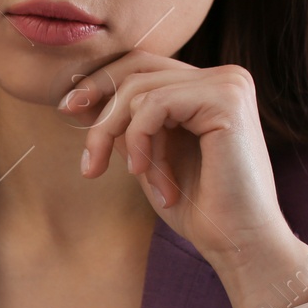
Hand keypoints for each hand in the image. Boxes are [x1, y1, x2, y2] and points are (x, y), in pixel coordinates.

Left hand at [64, 50, 307, 307]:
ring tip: (139, 178)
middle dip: (101, 110)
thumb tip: (79, 98)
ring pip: (139, 90)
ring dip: (124, 139)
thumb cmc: (199, 208)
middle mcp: (224, 77)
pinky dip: (141, 142)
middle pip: (137, 69)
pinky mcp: (226, 99)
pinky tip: (148, 175)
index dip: (101, 82)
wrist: (239, 241)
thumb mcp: (149, 159)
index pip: (142, 65)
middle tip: (88, 157)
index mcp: (208, 87)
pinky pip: (154, 106)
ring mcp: (228, 84)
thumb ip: (126, 126)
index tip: (67, 109)